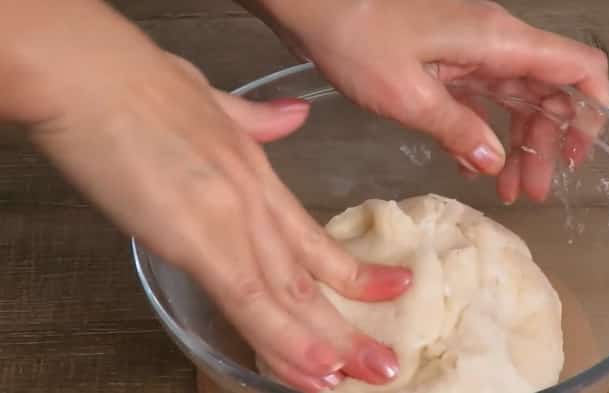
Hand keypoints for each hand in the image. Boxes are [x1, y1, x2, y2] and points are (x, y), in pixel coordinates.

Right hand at [4, 3, 410, 391]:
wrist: (92, 74)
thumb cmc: (136, 83)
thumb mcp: (211, 99)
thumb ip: (256, 118)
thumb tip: (291, 116)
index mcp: (256, 175)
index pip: (313, 238)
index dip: (354, 270)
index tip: (392, 286)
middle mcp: (255, 203)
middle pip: (309, 278)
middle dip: (350, 326)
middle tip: (386, 363)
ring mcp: (233, 221)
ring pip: (288, 298)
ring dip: (326, 346)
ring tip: (366, 375)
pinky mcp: (198, 239)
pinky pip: (250, 302)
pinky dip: (283, 341)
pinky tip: (314, 369)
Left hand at [240, 0, 608, 203]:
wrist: (312, 2)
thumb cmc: (355, 35)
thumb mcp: (407, 93)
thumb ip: (456, 129)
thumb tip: (494, 162)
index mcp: (498, 42)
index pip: (577, 67)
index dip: (592, 110)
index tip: (577, 154)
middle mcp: (493, 43)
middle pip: (546, 93)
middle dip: (546, 145)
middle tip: (533, 193)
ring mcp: (469, 50)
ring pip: (513, 100)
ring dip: (515, 144)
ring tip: (508, 191)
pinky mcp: (445, 60)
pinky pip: (478, 99)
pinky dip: (481, 132)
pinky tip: (471, 166)